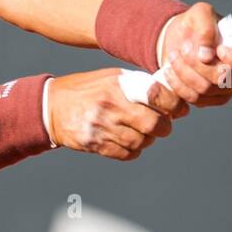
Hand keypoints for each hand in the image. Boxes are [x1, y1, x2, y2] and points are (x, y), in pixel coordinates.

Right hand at [47, 68, 187, 160]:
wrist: (51, 106)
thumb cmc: (87, 89)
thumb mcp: (111, 78)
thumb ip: (137, 85)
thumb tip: (169, 94)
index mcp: (117, 85)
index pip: (156, 95)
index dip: (174, 105)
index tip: (180, 110)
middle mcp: (110, 105)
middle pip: (152, 124)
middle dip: (164, 128)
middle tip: (164, 126)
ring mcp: (101, 127)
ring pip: (140, 142)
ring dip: (147, 140)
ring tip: (142, 133)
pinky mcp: (94, 144)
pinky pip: (125, 154)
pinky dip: (133, 151)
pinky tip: (128, 142)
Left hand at [157, 1, 231, 105]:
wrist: (181, 39)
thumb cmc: (197, 24)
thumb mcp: (201, 13)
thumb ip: (206, 28)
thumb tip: (206, 55)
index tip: (219, 49)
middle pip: (223, 78)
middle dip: (197, 64)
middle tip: (184, 49)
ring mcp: (228, 89)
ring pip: (206, 89)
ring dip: (184, 72)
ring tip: (174, 56)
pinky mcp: (211, 99)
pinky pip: (195, 98)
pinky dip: (179, 85)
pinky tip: (170, 71)